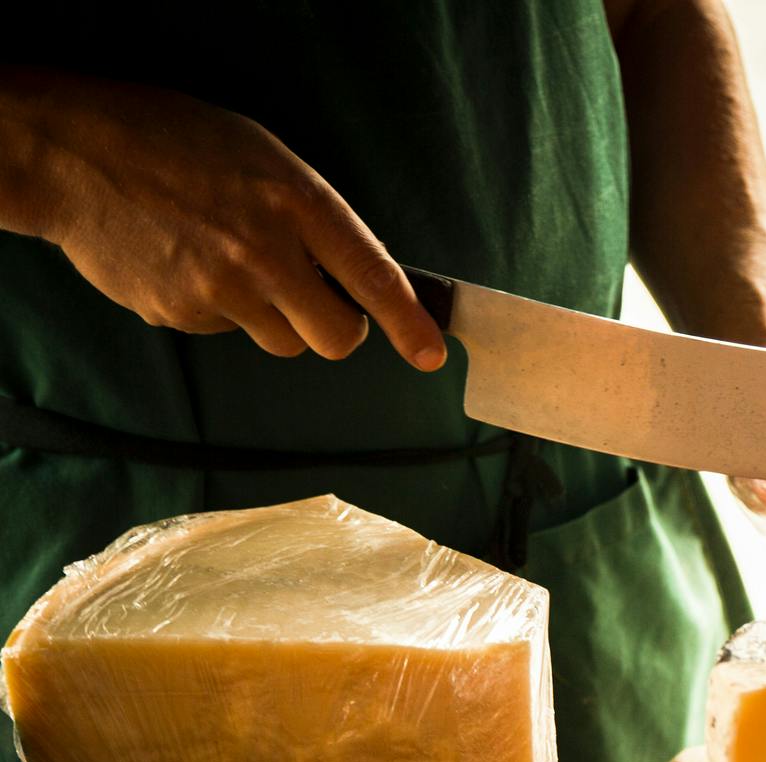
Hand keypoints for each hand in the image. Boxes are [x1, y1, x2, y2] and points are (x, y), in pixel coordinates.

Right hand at [0, 69, 444, 367]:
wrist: (72, 152)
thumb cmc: (176, 141)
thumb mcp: (265, 157)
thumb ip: (315, 217)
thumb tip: (358, 276)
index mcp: (298, 203)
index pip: (375, 279)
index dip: (411, 325)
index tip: (431, 354)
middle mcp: (266, 254)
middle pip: (336, 339)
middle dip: (337, 329)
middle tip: (319, 301)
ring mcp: (220, 290)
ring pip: (281, 342)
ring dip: (274, 317)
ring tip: (232, 262)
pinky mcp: (179, 314)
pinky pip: (223, 332)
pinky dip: (216, 308)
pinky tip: (187, 262)